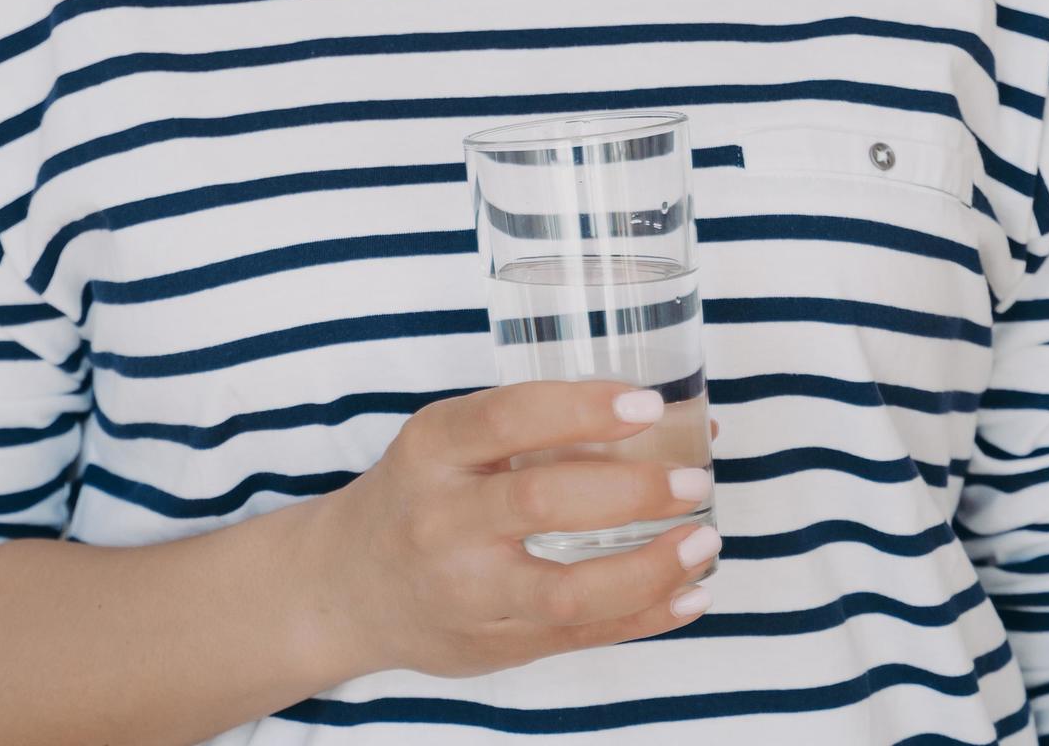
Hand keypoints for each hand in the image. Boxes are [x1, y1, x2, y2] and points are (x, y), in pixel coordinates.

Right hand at [294, 380, 722, 681]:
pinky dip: (646, 616)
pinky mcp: (491, 645)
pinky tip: (690, 593)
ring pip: (566, 590)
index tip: (647, 404)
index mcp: (433, 448)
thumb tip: (676, 416)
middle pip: (541, 502)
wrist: (345, 588)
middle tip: (693, 479)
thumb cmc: (420, 495)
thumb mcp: (448, 442)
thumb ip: (537, 428)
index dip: (583, 408)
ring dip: (649, 568)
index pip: (509, 417)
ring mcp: (466, 592)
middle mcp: (443, 520)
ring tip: (703, 541)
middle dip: (632, 490)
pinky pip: (580, 636)